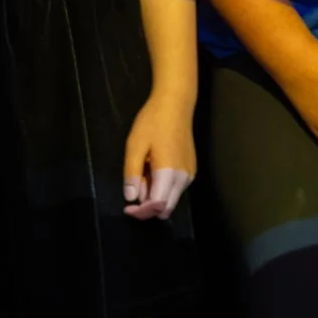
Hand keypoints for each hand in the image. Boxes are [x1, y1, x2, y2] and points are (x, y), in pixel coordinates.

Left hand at [122, 95, 195, 219]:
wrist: (175, 105)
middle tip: (132, 189)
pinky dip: (161, 187)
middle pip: (166, 208)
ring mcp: (190, 175)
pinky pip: (174, 188)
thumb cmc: (153, 122)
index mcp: (170, 173)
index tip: (127, 208)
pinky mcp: (190, 170)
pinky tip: (152, 168)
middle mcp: (184, 178)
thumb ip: (132, 173)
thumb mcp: (135, 145)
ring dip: (154, 195)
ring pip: (170, 199)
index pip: (157, 206)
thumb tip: (131, 198)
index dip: (141, 212)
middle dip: (147, 207)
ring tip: (142, 171)